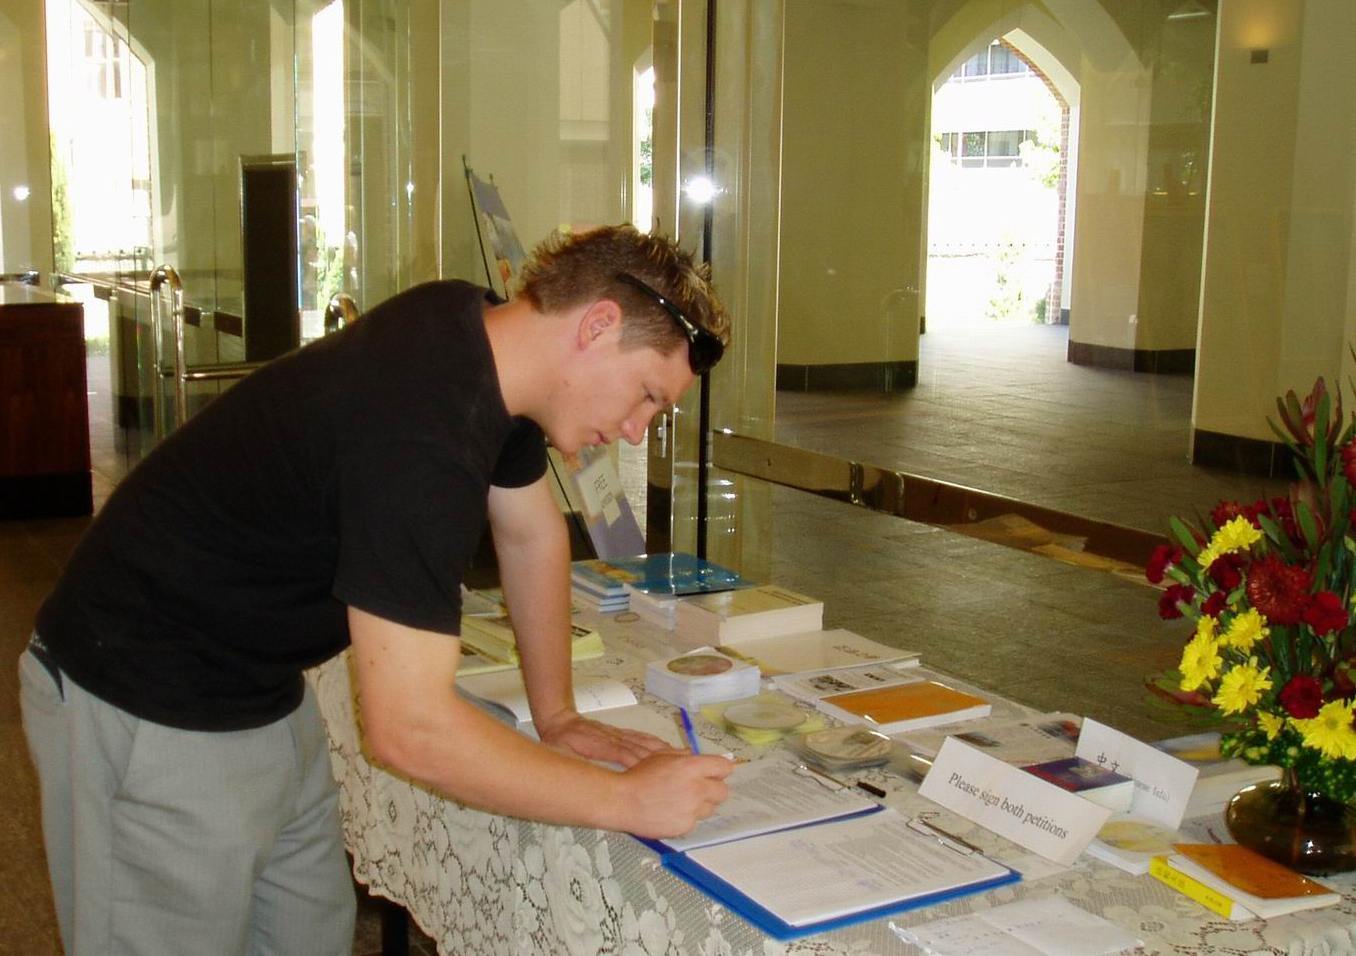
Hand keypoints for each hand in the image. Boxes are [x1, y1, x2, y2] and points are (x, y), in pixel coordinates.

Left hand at [536, 711, 679, 767]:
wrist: (559, 720)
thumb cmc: (560, 740)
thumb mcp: (562, 753)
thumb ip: (576, 764)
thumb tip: (587, 775)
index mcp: (600, 746)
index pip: (624, 754)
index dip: (641, 764)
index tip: (658, 775)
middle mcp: (614, 738)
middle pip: (641, 749)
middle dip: (661, 760)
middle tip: (680, 769)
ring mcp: (618, 734)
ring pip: (644, 742)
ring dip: (663, 751)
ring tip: (682, 759)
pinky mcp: (619, 732)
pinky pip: (641, 736)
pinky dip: (655, 742)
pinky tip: (667, 748)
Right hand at [618, 752, 733, 838]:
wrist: (622, 800)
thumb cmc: (639, 775)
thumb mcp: (661, 756)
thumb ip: (684, 755)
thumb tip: (698, 758)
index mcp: (692, 767)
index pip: (724, 768)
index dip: (720, 770)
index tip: (715, 773)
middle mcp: (697, 788)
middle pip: (723, 792)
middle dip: (713, 789)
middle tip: (699, 789)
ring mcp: (692, 810)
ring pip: (709, 808)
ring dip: (700, 805)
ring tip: (679, 801)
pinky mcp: (685, 827)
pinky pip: (694, 821)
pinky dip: (686, 818)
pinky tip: (670, 812)